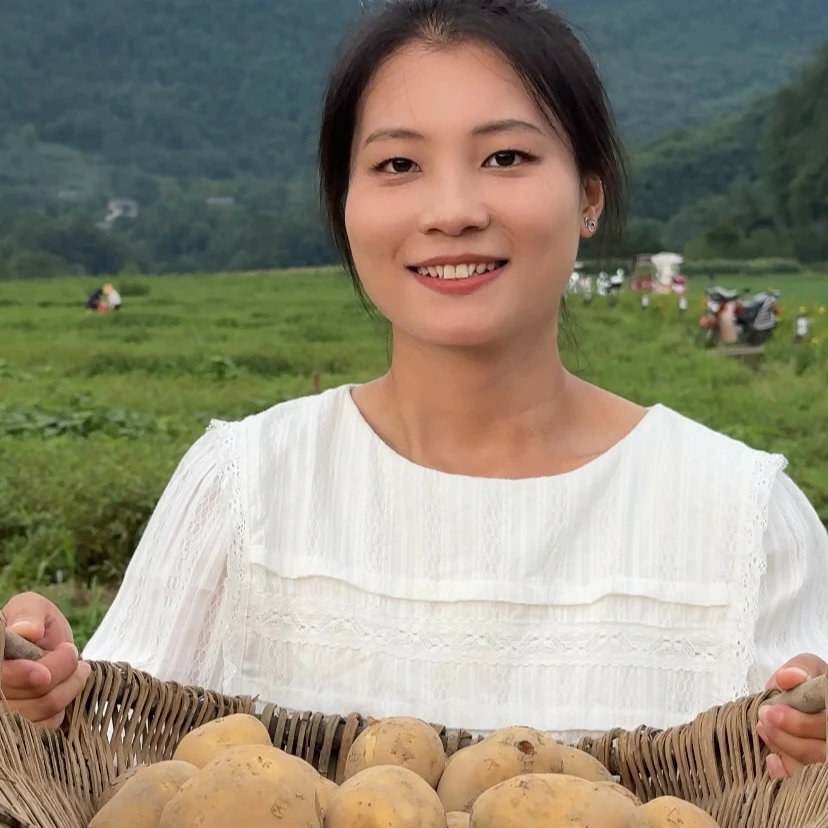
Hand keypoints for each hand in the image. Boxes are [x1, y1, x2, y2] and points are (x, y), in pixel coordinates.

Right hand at [1, 592, 90, 729]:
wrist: (47, 647)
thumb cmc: (37, 625)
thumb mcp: (32, 607)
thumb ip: (28, 613)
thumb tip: (27, 630)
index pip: (2, 675)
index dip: (19, 677)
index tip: (44, 673)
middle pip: (19, 697)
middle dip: (58, 675)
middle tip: (73, 654)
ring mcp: (3, 708)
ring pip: (33, 713)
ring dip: (66, 689)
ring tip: (78, 669)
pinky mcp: (18, 727)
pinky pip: (40, 729)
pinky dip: (59, 711)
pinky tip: (64, 690)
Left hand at [759, 653, 827, 778]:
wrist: (797, 696)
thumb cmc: (804, 683)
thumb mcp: (805, 670)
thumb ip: (799, 669)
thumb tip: (788, 678)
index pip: (825, 726)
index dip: (800, 724)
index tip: (770, 711)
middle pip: (820, 751)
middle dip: (786, 735)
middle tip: (764, 717)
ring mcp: (825, 755)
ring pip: (811, 765)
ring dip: (782, 747)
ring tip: (764, 728)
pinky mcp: (813, 771)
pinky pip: (803, 780)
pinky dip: (785, 772)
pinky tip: (772, 760)